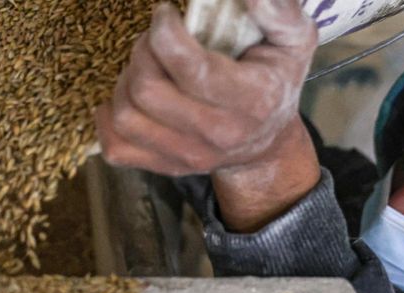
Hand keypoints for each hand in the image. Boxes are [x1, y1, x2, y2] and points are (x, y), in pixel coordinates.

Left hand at [96, 0, 321, 231]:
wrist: (267, 143)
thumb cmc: (276, 80)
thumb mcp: (295, 41)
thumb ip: (280, 12)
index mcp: (251, 99)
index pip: (190, 68)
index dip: (164, 33)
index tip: (166, 14)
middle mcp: (217, 134)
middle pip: (148, 90)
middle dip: (142, 51)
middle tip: (155, 38)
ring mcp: (188, 156)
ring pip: (126, 116)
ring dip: (125, 81)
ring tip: (146, 66)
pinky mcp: (165, 167)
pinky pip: (116, 147)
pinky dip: (108, 118)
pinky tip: (129, 96)